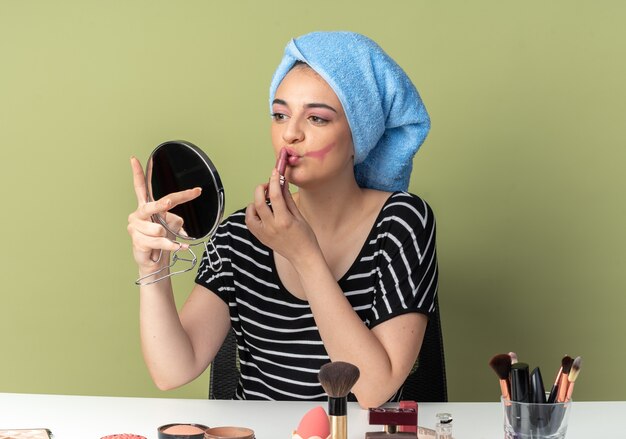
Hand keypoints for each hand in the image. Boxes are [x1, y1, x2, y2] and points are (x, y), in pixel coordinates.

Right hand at [127, 156, 201, 272]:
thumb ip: (173, 217)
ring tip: (162, 241)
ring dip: (168, 237)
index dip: (138, 173)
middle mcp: (138, 214)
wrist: (155, 261)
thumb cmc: (163, 239)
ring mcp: (136, 227)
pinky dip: (172, 246)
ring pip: (160, 228)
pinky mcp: (138, 241)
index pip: (141, 187)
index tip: (134, 159)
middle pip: (152, 206)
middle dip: (161, 205)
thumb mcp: (172, 224)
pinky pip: (161, 241)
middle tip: (168, 204)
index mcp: (146, 206)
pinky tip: (178, 247)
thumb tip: (172, 216)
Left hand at [245, 169, 319, 264]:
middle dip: (261, 188)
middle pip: (258, 201)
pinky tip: (260, 210)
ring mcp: (264, 233)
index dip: (274, 180)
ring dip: (255, 201)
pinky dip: (252, 213)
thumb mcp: (299, 215)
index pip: (275, 195)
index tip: (275, 173)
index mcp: (284, 220)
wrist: (303, 256)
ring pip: (251, 212)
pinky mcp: (260, 237)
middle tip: (268, 185)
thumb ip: (288, 199)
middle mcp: (271, 227)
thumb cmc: (305, 237)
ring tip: (264, 199)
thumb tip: (282, 183)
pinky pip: (250, 222)